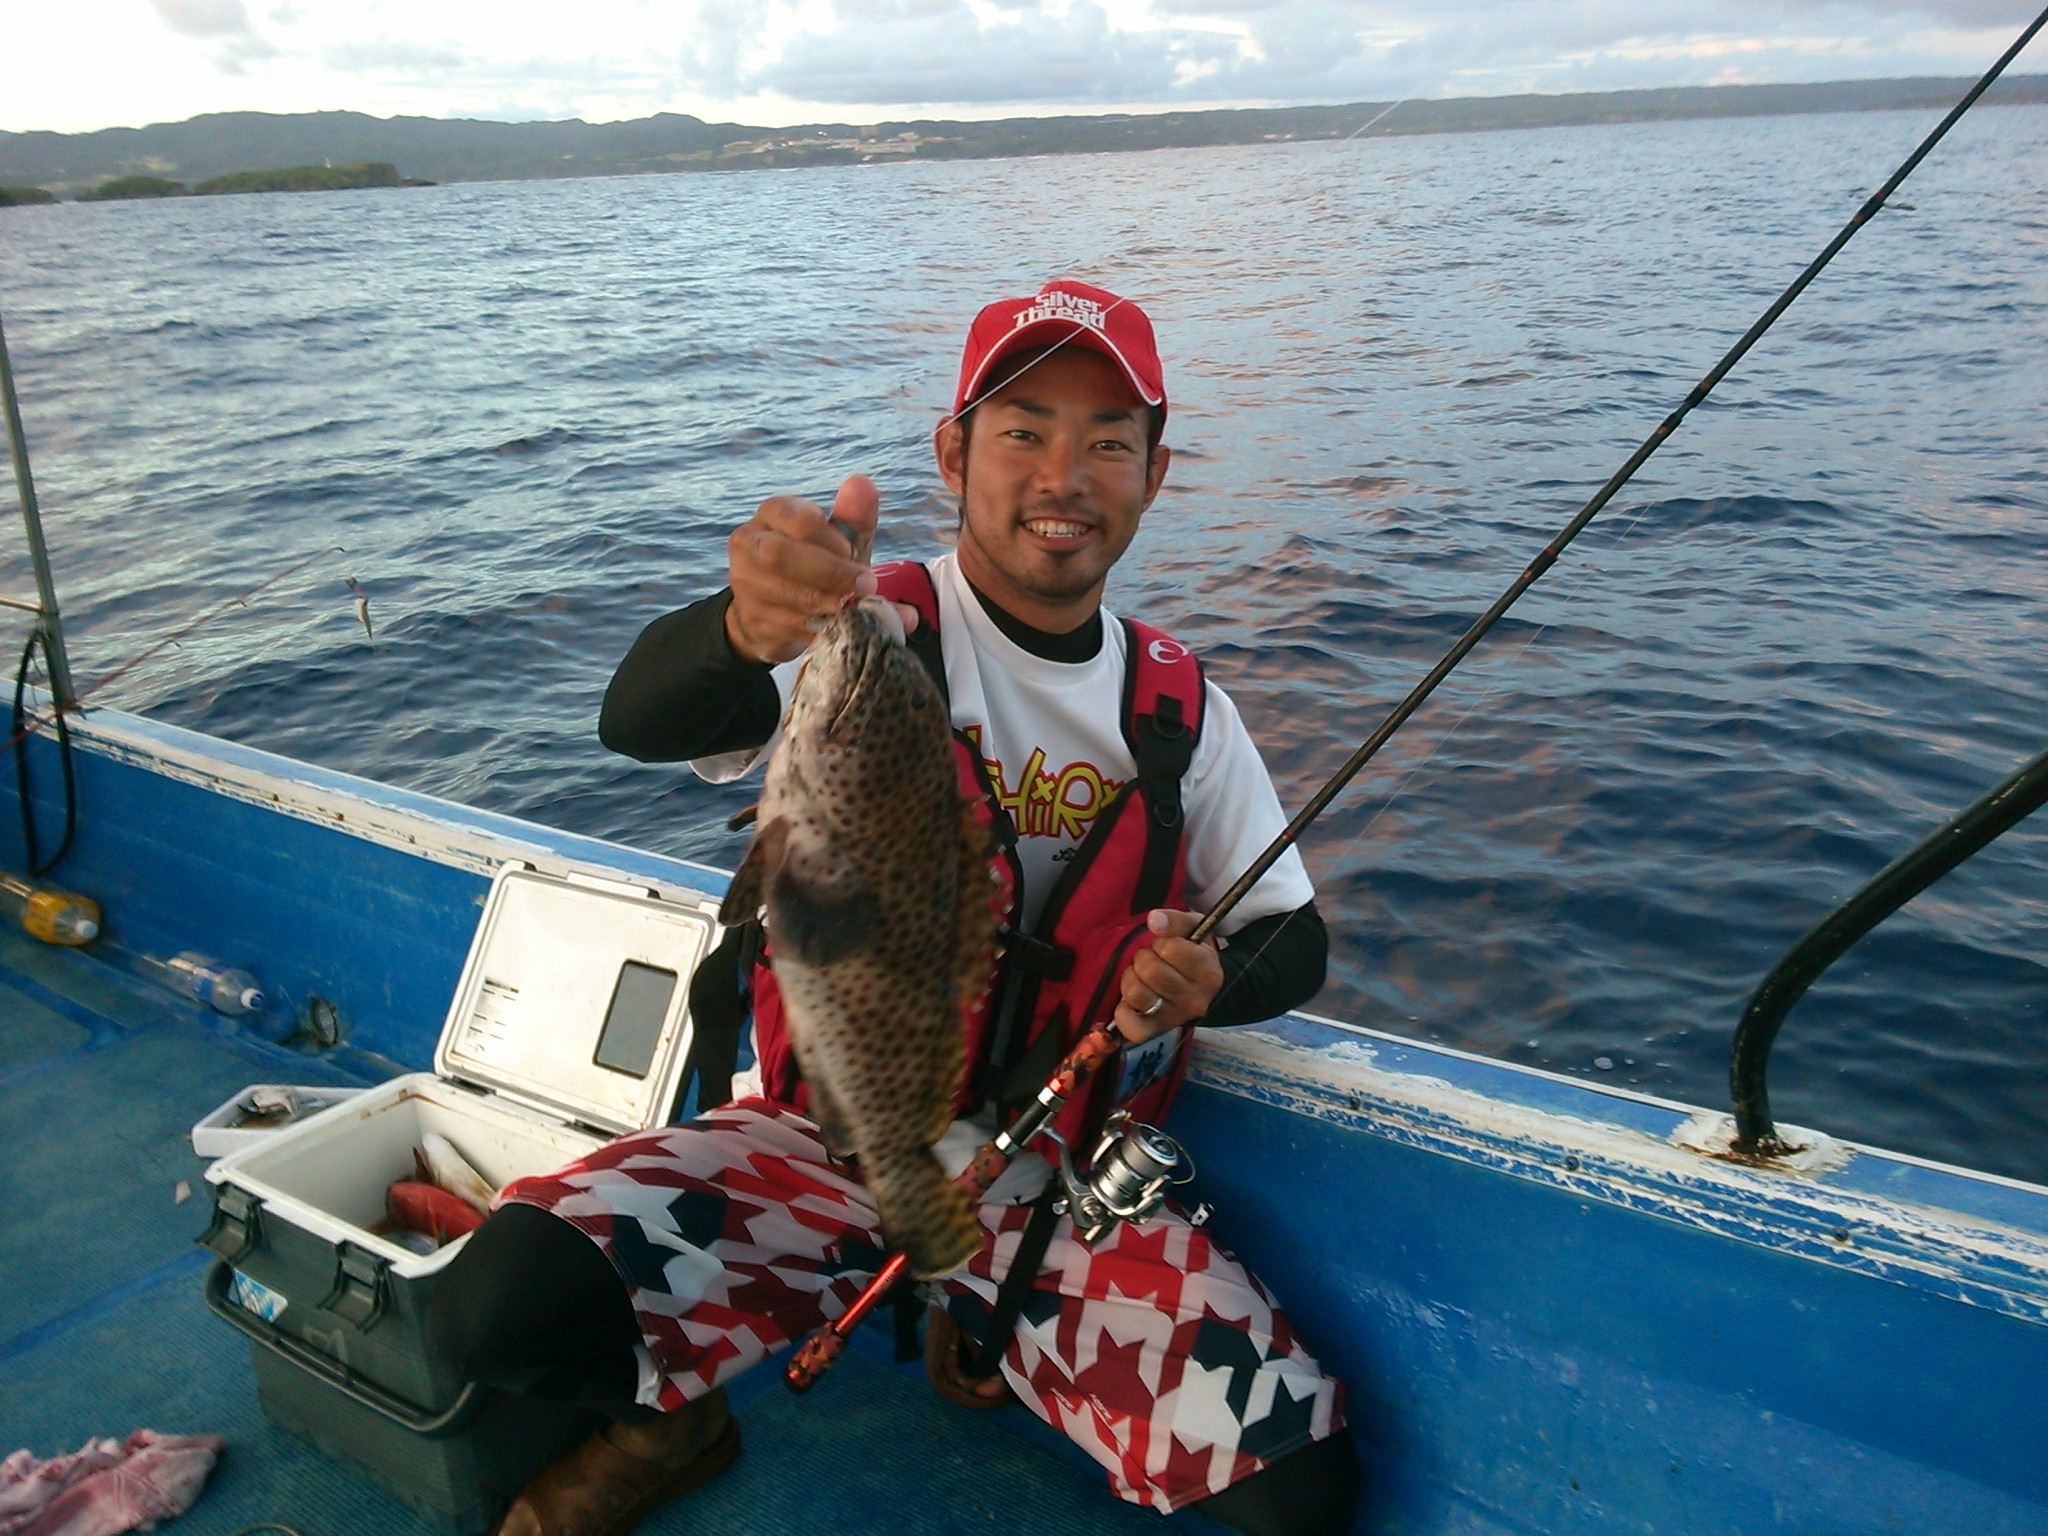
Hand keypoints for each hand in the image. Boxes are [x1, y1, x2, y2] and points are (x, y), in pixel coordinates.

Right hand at [725, 475, 914, 664]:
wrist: (773, 610)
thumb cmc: (814, 563)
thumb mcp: (837, 540)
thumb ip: (852, 516)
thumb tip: (863, 483)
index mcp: (772, 513)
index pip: (799, 520)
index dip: (832, 540)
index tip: (856, 555)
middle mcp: (749, 542)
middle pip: (781, 555)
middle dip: (830, 572)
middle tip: (866, 587)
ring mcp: (744, 582)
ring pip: (786, 593)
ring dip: (829, 602)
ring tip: (856, 607)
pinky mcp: (752, 617)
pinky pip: (791, 625)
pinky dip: (825, 628)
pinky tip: (843, 627)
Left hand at [1113, 909, 1222, 1044]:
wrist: (1203, 989)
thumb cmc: (1193, 954)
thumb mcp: (1193, 930)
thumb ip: (1175, 920)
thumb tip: (1154, 920)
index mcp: (1208, 972)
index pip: (1170, 948)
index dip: (1162, 942)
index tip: (1166, 947)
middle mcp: (1195, 1000)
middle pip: (1150, 971)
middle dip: (1144, 959)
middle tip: (1152, 961)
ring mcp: (1175, 1018)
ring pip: (1136, 994)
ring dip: (1131, 979)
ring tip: (1141, 977)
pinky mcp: (1156, 1031)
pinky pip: (1131, 1027)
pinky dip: (1123, 1012)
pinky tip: (1129, 1002)